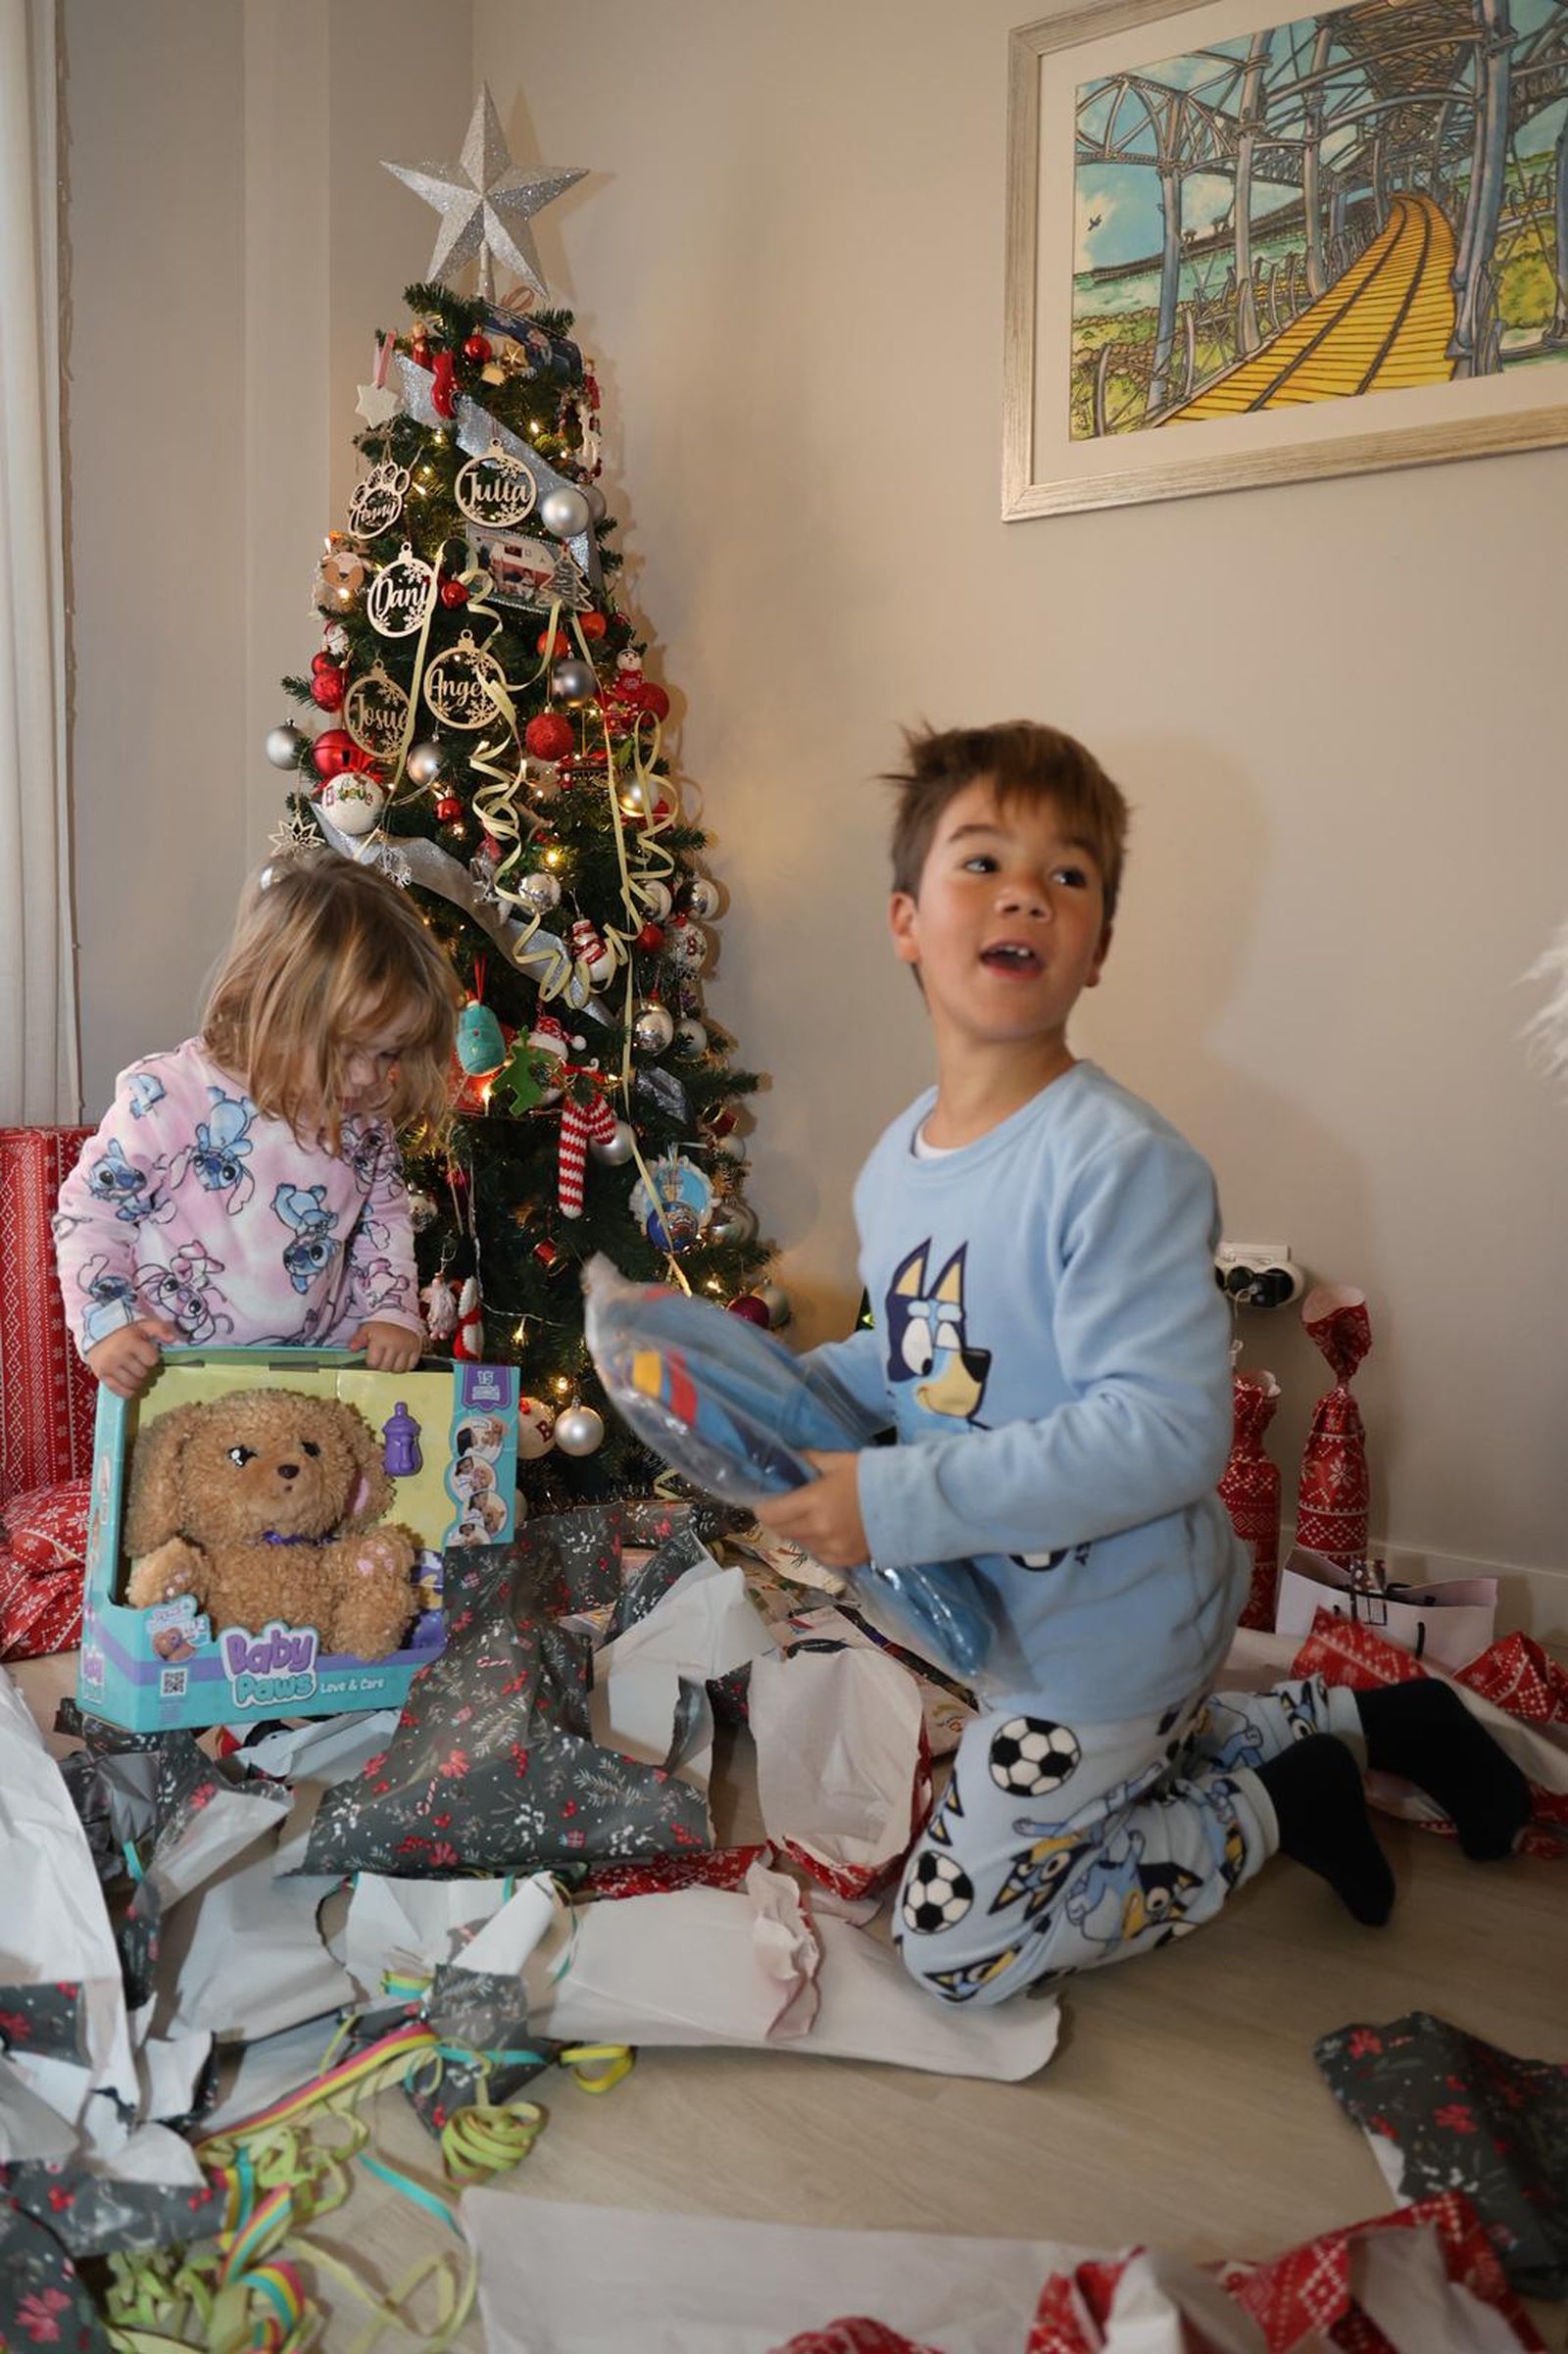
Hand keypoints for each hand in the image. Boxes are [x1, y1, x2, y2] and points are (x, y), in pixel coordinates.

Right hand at [87, 1317, 177, 1401]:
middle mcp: (119, 1356)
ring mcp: (109, 1367)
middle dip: (145, 1370)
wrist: (96, 1333)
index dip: (152, 1358)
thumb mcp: (143, 1325)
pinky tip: (131, 1387)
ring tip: (136, 1374)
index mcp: (130, 1343)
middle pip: (143, 1373)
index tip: (147, 1355)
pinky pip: (119, 1391)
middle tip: (141, 1365)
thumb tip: (173, 1339)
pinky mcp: (102, 1376)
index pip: (151, 1359)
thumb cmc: (124, 1330)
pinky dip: (128, 1392)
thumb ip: (159, 1329)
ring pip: (133, 1383)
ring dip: (138, 1381)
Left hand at [351, 1320, 422, 1372]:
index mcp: (380, 1341)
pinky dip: (405, 1366)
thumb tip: (352, 1349)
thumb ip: (358, 1339)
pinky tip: (400, 1360)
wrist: (402, 1314)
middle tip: (382, 1357)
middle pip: (385, 1368)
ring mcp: (406, 1348)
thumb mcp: (367, 1328)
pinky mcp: (416, 1349)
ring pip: (398, 1369)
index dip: (372, 1361)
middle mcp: (394, 1346)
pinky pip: (411, 1366)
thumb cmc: (383, 1323)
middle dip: (382, 1365)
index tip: (373, 1356)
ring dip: (393, 1367)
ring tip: (391, 1360)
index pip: (373, 1363)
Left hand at [754, 1449, 869, 1570]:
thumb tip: (789, 1461)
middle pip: (782, 1531)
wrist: (912, 1501)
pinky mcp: (847, 1561)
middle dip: (780, 1519)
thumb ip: (810, 1461)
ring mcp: (833, 1549)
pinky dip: (818, 1545)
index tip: (765, 1501)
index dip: (763, 1507)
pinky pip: (820, 1556)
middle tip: (788, 1507)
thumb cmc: (874, 1475)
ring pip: (801, 1544)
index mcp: (814, 1502)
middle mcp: (819, 1530)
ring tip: (812, 1518)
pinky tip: (829, 1532)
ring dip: (800, 1532)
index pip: (771, 1513)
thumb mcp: (839, 1461)